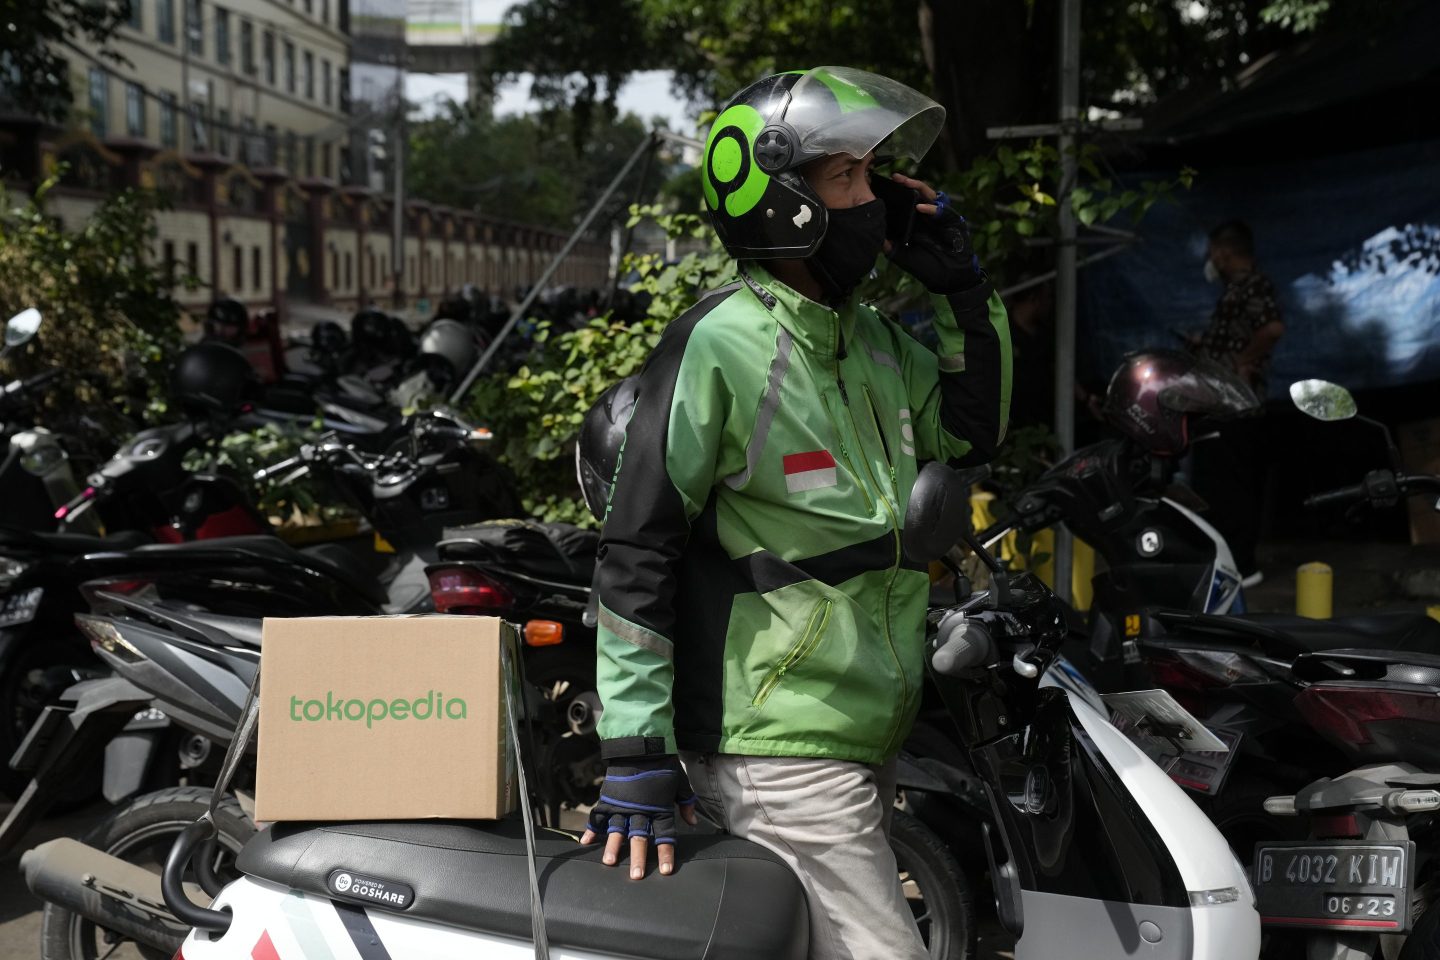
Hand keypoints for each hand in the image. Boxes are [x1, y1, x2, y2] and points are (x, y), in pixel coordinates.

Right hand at [579, 755, 697, 878]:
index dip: (665, 853)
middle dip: (638, 857)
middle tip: (636, 875)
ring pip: (616, 830)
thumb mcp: (679, 781)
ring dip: (613, 847)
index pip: (665, 835)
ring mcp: (622, 805)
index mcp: (659, 808)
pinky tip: (585, 842)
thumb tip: (693, 822)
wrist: (640, 745)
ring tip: (609, 862)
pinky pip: (598, 816)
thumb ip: (685, 802)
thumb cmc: (661, 763)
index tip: (666, 870)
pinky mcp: (608, 798)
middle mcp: (640, 810)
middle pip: (639, 837)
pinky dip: (591, 829)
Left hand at [882, 173, 983, 293]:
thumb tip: (876, 239)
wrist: (948, 278)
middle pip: (919, 195)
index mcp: (916, 222)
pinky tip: (921, 207)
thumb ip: (891, 248)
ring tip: (907, 184)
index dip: (898, 194)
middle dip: (908, 185)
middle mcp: (928, 217)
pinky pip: (942, 211)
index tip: (883, 186)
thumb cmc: (928, 268)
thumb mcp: (904, 257)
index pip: (907, 203)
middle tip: (896, 178)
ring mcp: (941, 217)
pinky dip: (932, 208)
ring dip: (919, 189)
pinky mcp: (953, 221)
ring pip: (931, 196)